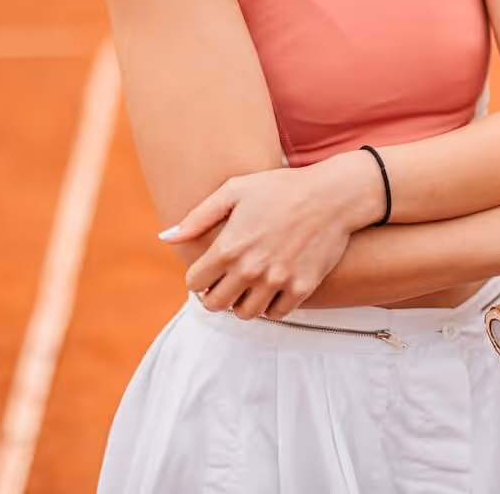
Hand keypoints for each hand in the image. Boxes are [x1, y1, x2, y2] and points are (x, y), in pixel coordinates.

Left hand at [162, 152, 383, 320]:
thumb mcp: (235, 190)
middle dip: (215, 295)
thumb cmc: (281, 187)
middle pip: (215, 305)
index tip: (207, 271)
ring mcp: (277, 280)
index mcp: (229, 247)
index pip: (195, 283)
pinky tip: (271, 288)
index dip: (198, 278)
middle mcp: (250, 269)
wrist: (332, 195)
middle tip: (224, 283)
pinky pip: (276, 313)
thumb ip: (198, 217)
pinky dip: (270, 305)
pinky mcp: (302, 287)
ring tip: (248, 286)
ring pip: (245, 313)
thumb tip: (166, 237)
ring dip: (241, 302)